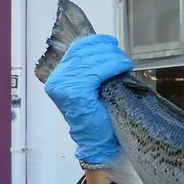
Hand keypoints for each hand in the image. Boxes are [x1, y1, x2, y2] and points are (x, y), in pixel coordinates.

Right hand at [45, 34, 132, 164]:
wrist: (97, 141)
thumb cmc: (98, 115)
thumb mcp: (92, 87)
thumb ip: (91, 70)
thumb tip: (107, 49)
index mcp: (58, 76)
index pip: (76, 49)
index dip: (95, 42)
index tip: (111, 42)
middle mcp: (57, 79)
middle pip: (85, 52)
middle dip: (107, 51)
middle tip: (122, 57)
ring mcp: (64, 85)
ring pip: (92, 60)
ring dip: (113, 57)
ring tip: (125, 62)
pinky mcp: (75, 91)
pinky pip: (97, 71)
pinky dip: (112, 66)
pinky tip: (123, 66)